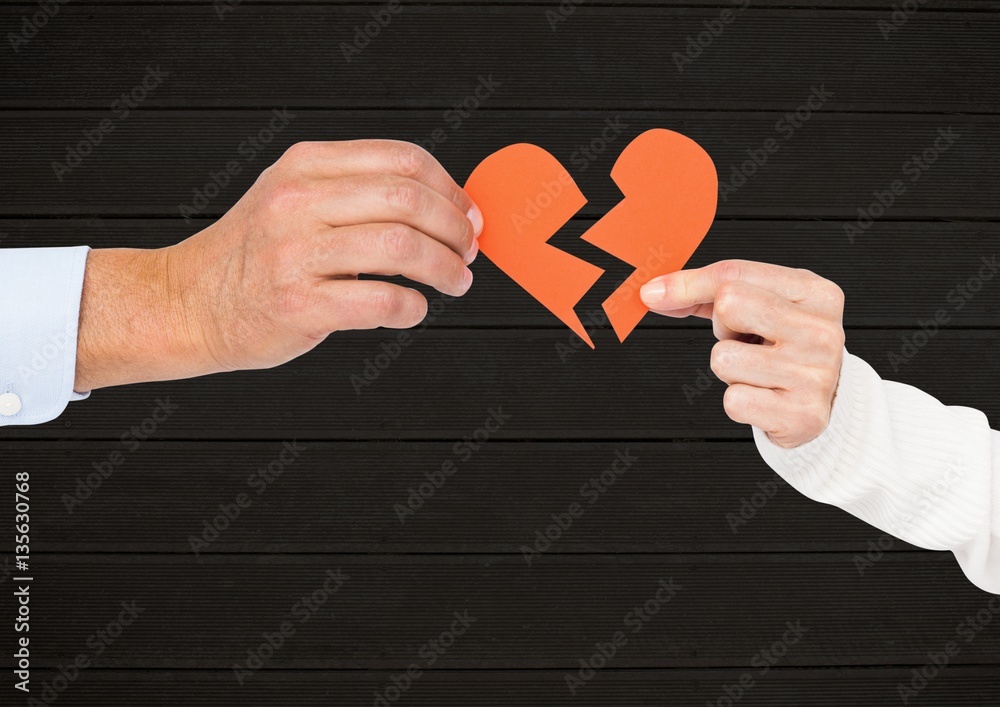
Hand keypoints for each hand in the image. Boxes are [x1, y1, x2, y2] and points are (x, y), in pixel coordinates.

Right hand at [75, 140, 482, 390]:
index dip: (449, 188)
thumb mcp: (293, 197)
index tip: (467, 214)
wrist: (187, 302)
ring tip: (455, 281)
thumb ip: (355, 192)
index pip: (401, 160)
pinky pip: (381, 301)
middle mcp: (298, 201)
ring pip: (401, 248)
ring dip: (445, 268)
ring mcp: (294, 252)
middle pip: (408, 200)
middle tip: (469, 251)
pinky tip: (412, 309)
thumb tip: (441, 206)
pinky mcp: (297, 303)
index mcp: (305, 166)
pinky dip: (412, 307)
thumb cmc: (252, 256)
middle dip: (455, 228)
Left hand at [639, 260, 845, 447]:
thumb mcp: (761, 306)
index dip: (686, 284)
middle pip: (729, 305)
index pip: (735, 275)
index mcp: (815, 293)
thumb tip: (655, 292)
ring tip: (758, 370)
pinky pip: (734, 400)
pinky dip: (738, 402)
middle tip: (743, 340)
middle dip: (721, 326)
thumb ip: (708, 293)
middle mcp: (821, 331)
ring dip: (729, 369)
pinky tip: (764, 396)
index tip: (655, 293)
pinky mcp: (802, 415)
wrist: (824, 405)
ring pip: (723, 358)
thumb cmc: (785, 347)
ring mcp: (815, 374)